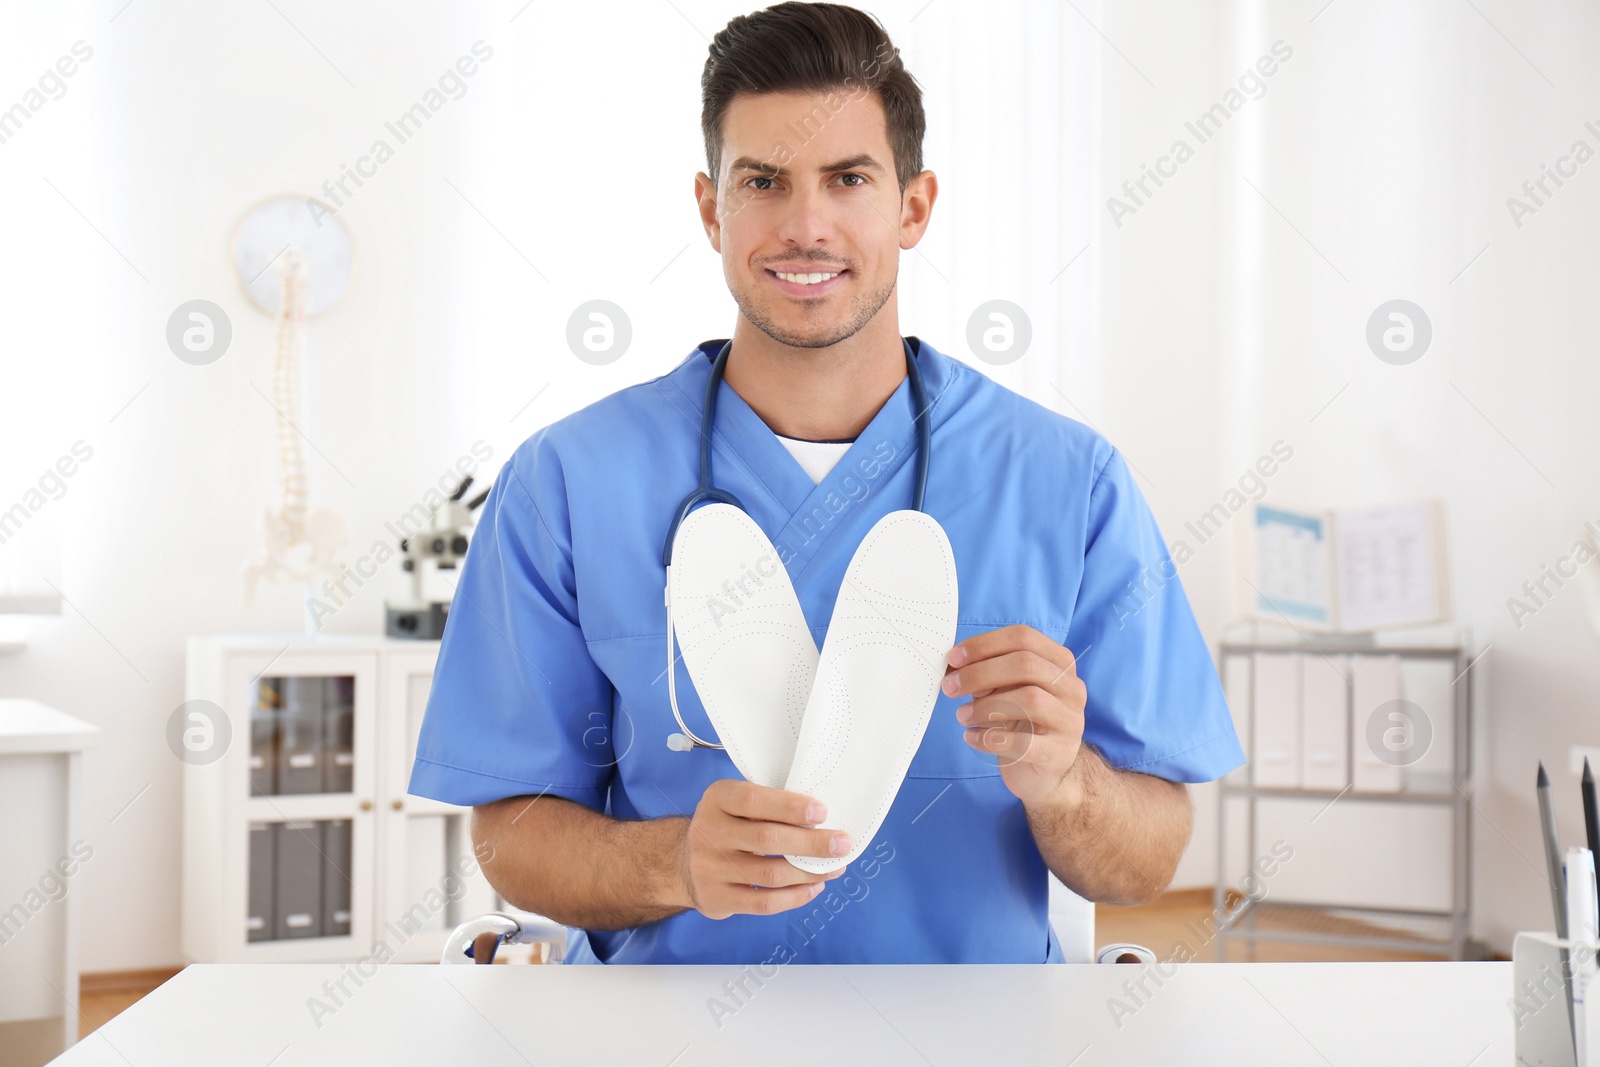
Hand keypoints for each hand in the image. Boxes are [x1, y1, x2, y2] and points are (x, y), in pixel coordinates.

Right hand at [675, 779, 848, 919]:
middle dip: (810, 843)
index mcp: (717, 799)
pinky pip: (763, 902)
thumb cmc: (728, 826)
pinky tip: (814, 888)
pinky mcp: (716, 897)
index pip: (752, 800)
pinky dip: (795, 897)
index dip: (789, 807)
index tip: (822, 812)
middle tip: (842, 844)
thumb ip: (768, 804)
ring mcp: (709, 868)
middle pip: (766, 839)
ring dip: (809, 872)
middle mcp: (708, 831)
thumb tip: (823, 818)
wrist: (683, 862)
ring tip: (835, 867)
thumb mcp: (736, 803)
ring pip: (769, 874)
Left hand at [941, 624, 1088, 806]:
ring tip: (962, 716)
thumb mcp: (1006, 690)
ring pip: (1029, 699)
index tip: (953, 658)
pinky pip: (1023, 743)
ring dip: (985, 706)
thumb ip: (987, 674)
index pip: (1023, 637)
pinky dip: (990, 739)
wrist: (1045, 771)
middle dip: (979, 673)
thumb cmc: (1022, 721)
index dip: (984, 644)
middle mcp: (1071, 687)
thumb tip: (954, 666)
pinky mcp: (1060, 753)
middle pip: (1026, 665)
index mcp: (1058, 662)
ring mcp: (1070, 720)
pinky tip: (972, 737)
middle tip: (950, 688)